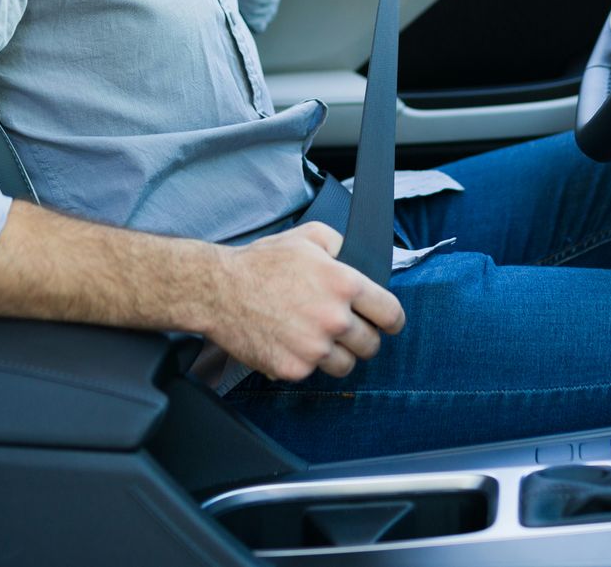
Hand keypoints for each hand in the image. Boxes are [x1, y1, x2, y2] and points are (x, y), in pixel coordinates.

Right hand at [202, 222, 405, 380]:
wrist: (218, 290)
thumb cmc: (261, 262)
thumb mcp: (309, 236)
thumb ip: (343, 246)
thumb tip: (362, 261)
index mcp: (343, 284)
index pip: (391, 314)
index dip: (392, 320)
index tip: (387, 323)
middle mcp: (333, 319)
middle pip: (371, 345)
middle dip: (362, 337)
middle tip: (343, 329)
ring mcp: (313, 348)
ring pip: (346, 365)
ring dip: (337, 354)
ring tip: (316, 337)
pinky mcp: (293, 369)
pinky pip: (313, 373)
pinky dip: (306, 362)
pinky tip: (291, 342)